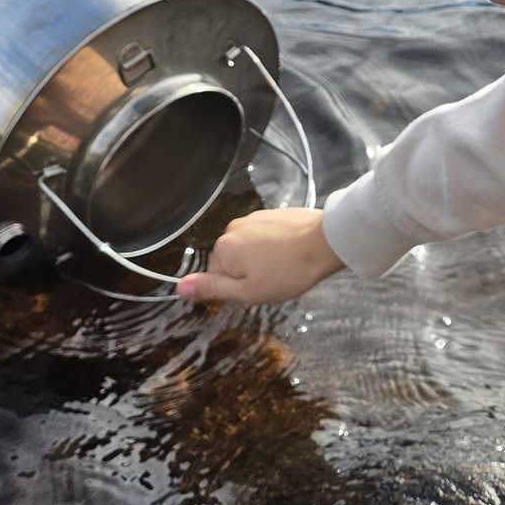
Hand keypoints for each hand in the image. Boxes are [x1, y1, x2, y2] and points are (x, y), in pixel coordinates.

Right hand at [175, 207, 343, 304]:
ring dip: (260, 258)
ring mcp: (254, 217)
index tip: (259, 290)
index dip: (237, 288)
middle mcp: (232, 227)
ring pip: (248, 247)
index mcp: (223, 247)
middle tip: (273, 281)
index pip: (217, 276)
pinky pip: (263, 235)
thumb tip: (178, 287)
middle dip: (248, 272)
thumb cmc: (288, 272)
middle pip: (231, 259)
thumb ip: (213, 288)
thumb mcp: (248, 291)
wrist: (326, 241)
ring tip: (284, 267)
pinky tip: (290, 253)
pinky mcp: (272, 212)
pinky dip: (272, 246)